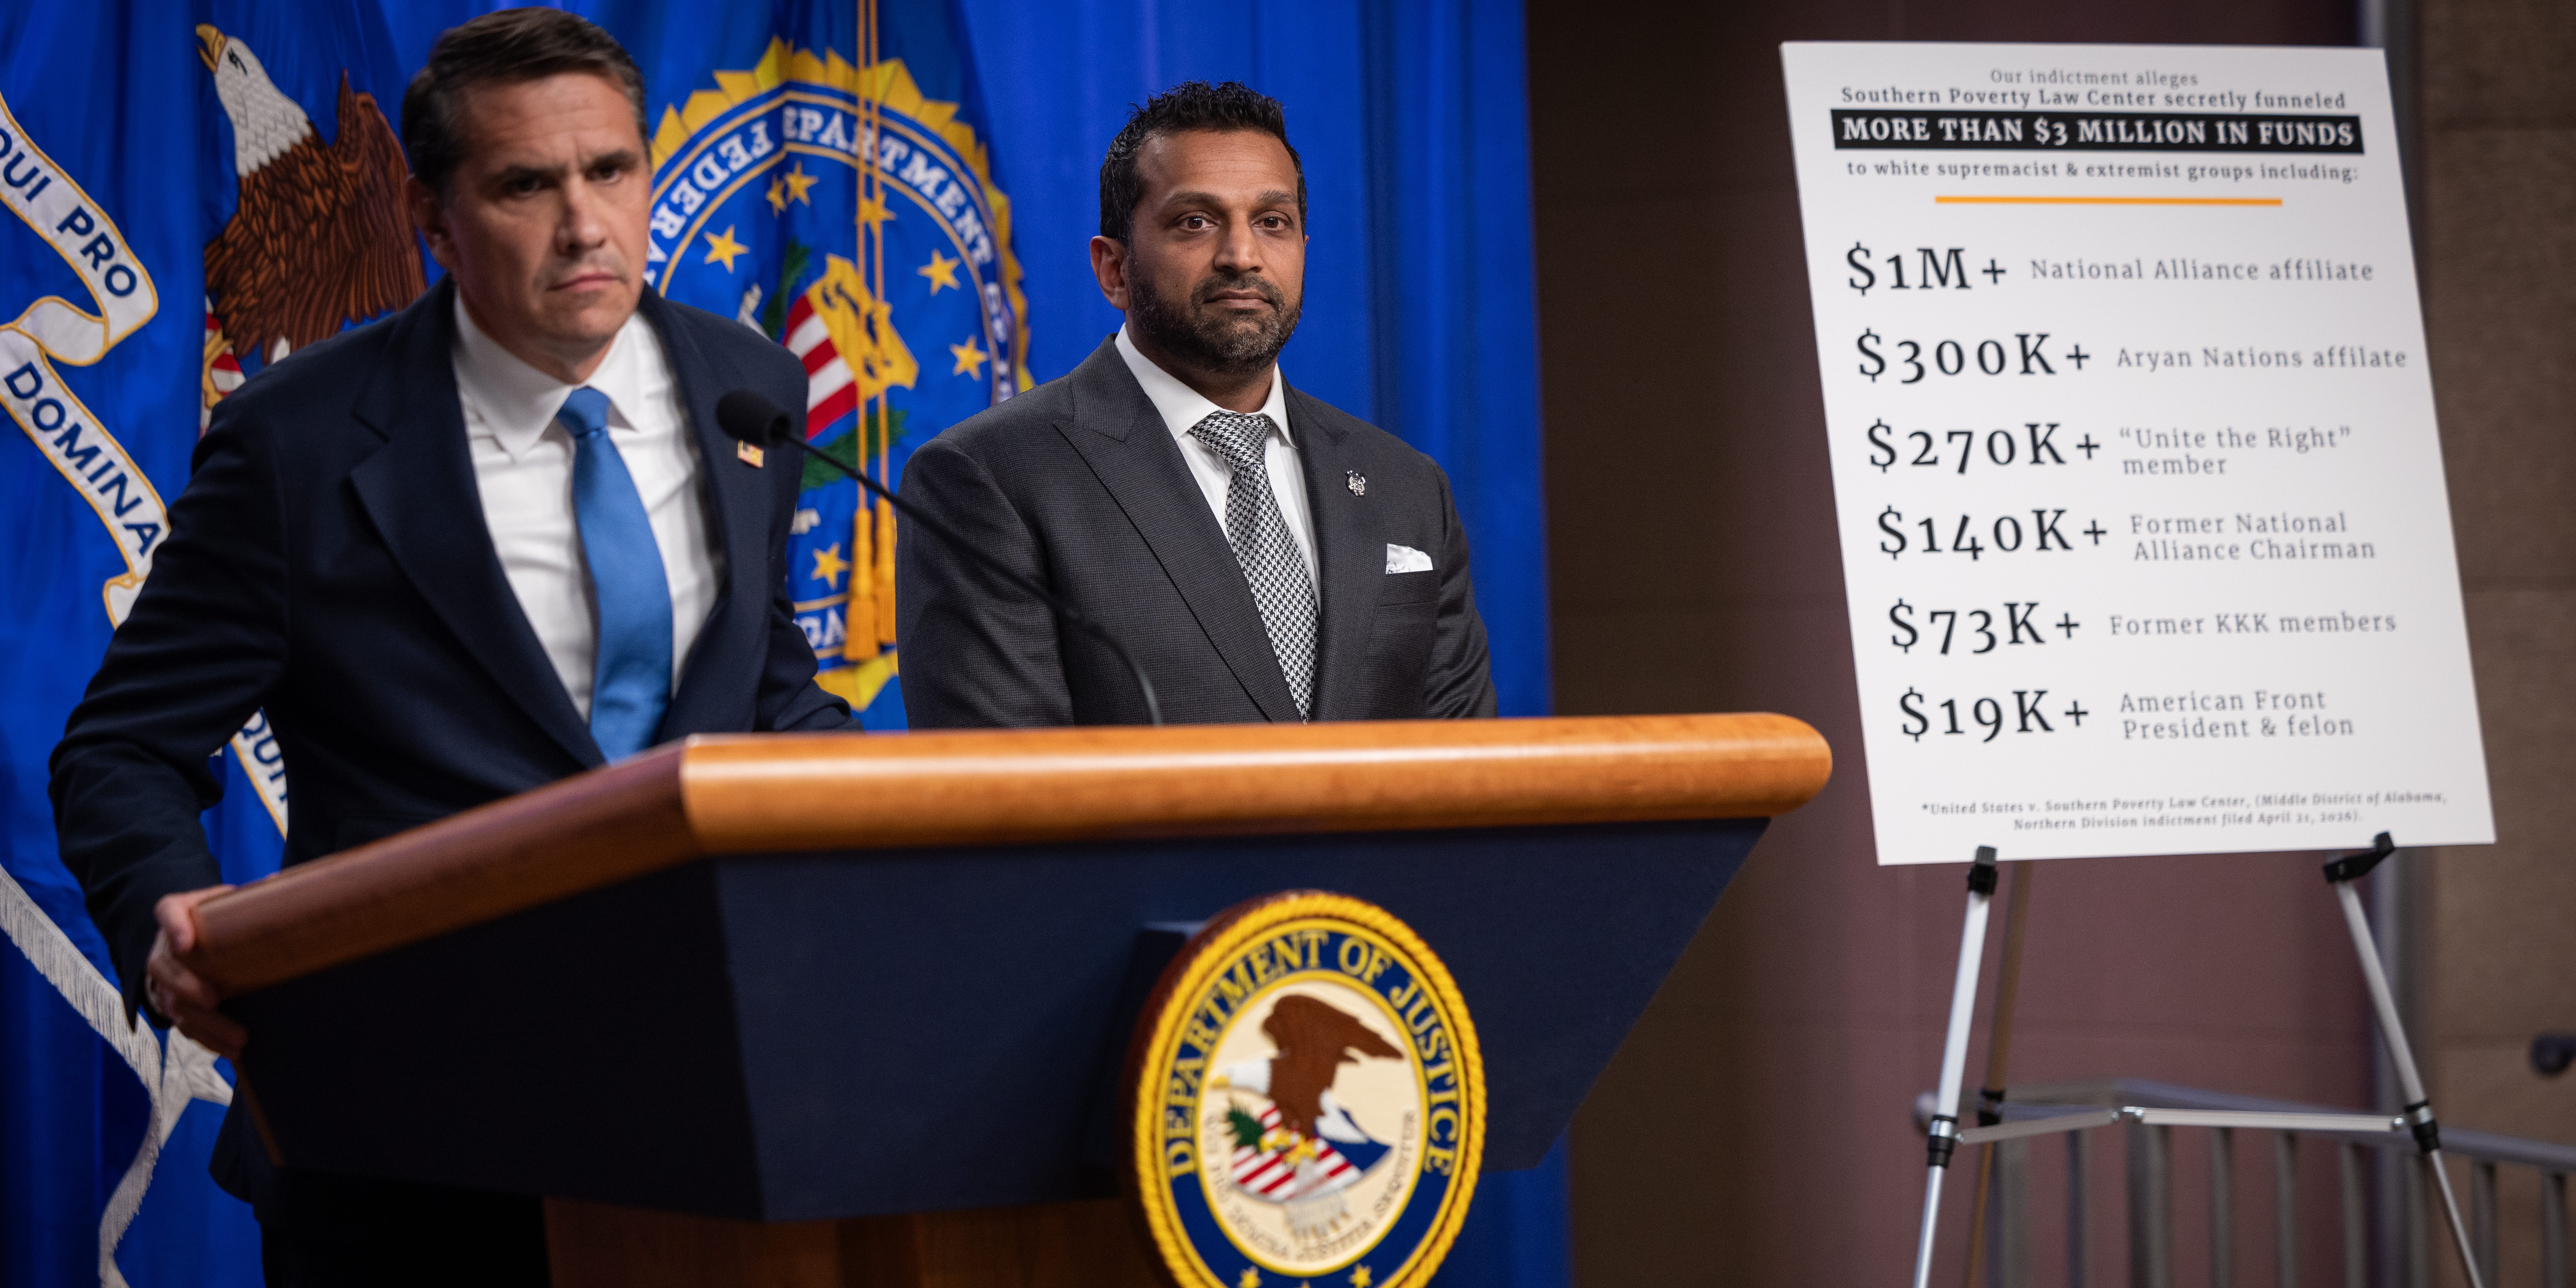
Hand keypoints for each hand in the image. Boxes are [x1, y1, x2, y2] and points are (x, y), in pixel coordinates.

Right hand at [145, 886, 244, 1057]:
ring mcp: (164, 979)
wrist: (192, 937)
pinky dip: (207, 1039)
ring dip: (205, 1023)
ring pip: (175, 1005)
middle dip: (187, 987)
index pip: (168, 911)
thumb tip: (278, 882)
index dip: (174, 926)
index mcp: (176, 911)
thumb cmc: (217, 916)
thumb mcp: (228, 900)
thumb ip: (250, 895)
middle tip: (215, 1000)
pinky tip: (231, 1050)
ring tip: (238, 1039)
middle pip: (165, 968)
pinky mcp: (174, 1004)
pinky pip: (184, 1024)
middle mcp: (164, 947)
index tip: (186, 942)